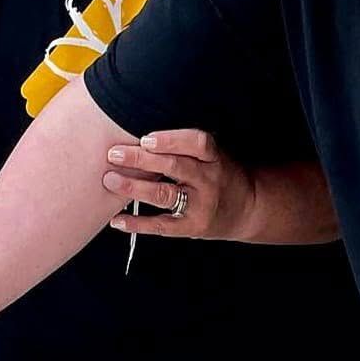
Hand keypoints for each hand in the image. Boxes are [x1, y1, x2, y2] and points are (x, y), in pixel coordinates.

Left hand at [103, 129, 255, 240]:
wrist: (249, 209)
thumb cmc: (221, 175)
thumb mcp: (214, 155)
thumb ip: (185, 146)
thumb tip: (140, 134)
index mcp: (214, 158)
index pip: (197, 143)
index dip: (171, 140)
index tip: (146, 138)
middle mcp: (209, 180)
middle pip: (175, 167)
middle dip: (141, 159)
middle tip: (114, 153)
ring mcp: (201, 206)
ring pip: (165, 195)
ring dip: (134, 187)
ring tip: (110, 180)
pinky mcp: (193, 227)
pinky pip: (162, 226)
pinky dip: (138, 224)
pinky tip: (117, 220)